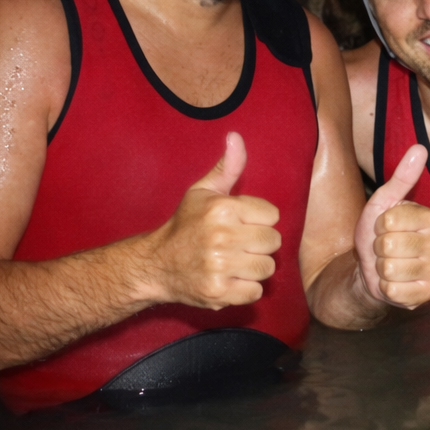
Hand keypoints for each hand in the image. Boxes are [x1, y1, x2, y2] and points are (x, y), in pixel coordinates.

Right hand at [143, 132, 280, 308]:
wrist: (156, 265)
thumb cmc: (185, 225)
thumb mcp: (203, 191)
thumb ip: (227, 167)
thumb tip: (236, 137)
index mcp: (222, 209)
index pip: (272, 215)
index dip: (259, 219)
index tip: (242, 223)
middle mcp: (222, 237)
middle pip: (273, 242)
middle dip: (259, 243)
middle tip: (240, 244)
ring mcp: (220, 266)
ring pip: (267, 267)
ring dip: (255, 267)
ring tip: (236, 261)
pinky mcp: (218, 292)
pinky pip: (255, 291)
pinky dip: (246, 288)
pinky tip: (231, 279)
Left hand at [354, 144, 429, 308]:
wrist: (371, 270)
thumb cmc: (377, 232)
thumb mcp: (383, 202)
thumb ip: (402, 177)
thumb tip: (420, 148)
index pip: (390, 220)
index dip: (378, 225)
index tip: (384, 227)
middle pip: (389, 245)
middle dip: (378, 248)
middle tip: (384, 248)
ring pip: (390, 268)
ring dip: (380, 268)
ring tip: (387, 264)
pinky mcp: (426, 294)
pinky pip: (394, 291)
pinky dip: (385, 288)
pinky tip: (393, 282)